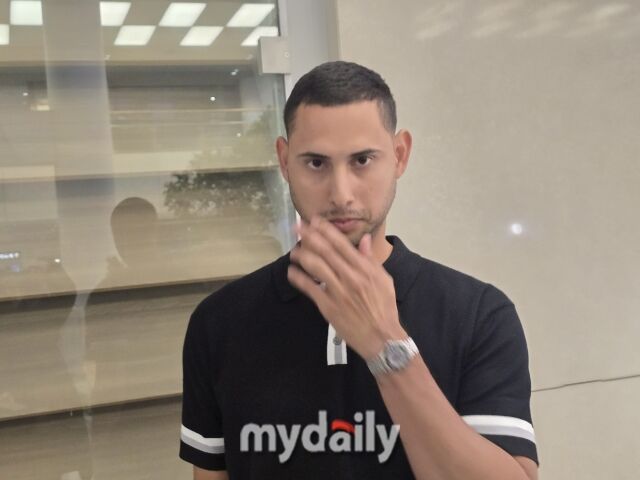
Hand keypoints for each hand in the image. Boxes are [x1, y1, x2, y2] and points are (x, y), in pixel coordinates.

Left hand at [287, 215, 406, 359]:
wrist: (382, 337)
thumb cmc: (384, 308)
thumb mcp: (384, 280)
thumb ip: (371, 259)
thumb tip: (363, 239)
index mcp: (364, 269)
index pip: (341, 244)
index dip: (326, 230)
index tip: (315, 221)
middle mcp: (350, 276)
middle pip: (325, 251)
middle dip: (310, 236)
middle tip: (298, 227)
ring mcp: (338, 291)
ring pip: (315, 266)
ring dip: (302, 255)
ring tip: (294, 249)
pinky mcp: (328, 306)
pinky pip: (310, 288)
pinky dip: (298, 278)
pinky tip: (292, 271)